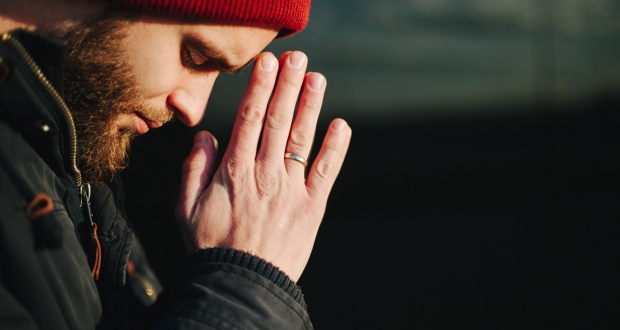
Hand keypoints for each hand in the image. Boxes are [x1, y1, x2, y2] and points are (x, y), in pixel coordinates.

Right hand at [175, 51, 350, 281]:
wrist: (241, 284)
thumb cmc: (211, 246)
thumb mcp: (186, 208)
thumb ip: (193, 169)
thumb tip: (204, 135)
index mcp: (233, 172)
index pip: (249, 120)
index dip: (259, 88)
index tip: (267, 64)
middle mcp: (264, 174)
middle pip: (278, 121)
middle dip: (287, 86)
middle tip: (296, 58)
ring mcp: (291, 190)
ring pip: (302, 139)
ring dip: (310, 106)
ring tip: (317, 78)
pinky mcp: (312, 207)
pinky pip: (326, 172)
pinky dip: (335, 148)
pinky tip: (341, 125)